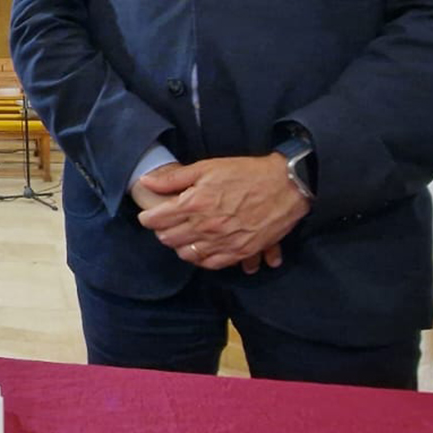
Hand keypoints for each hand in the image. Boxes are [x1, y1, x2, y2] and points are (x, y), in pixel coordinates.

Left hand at [136, 155, 308, 271]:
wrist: (285, 187)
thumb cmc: (246, 173)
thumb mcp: (207, 167)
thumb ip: (174, 178)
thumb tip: (146, 182)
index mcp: (195, 204)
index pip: (156, 220)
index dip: (148, 218)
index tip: (149, 215)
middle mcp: (206, 227)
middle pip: (169, 239)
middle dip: (162, 231)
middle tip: (166, 224)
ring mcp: (223, 242)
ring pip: (187, 254)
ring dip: (180, 246)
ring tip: (184, 235)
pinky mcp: (239, 252)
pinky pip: (210, 264)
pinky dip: (201, 258)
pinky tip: (201, 248)